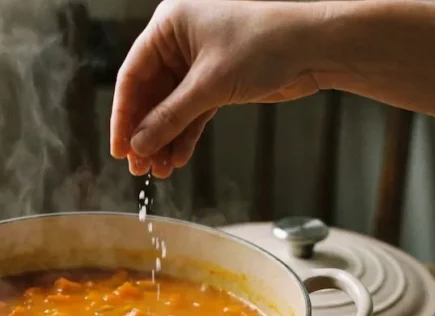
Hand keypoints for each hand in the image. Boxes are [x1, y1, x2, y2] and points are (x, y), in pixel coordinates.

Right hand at [110, 0, 322, 177]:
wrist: (315, 47)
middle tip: (138, 166)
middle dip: (145, 133)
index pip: (131, 75)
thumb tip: (139, 145)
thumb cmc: (266, 44)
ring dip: (164, 139)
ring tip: (160, 170)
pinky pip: (191, 113)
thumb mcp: (210, 84)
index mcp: (169, 25)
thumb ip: (170, 117)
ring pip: (170, 108)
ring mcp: (198, 63)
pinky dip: (185, 135)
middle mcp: (179, 41)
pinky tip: (178, 158)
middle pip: (149, 95)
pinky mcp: (217, 82)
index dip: (123, 116)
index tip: (119, 149)